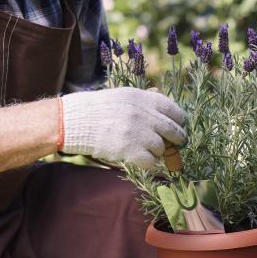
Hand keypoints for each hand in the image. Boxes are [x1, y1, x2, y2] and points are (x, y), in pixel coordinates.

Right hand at [61, 87, 185, 168]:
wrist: (77, 120)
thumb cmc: (99, 107)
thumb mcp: (124, 95)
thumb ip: (144, 97)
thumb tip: (159, 93)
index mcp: (145, 99)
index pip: (174, 111)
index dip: (179, 121)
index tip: (177, 126)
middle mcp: (145, 115)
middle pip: (173, 131)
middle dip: (176, 139)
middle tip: (175, 144)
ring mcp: (139, 133)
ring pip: (162, 148)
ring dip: (158, 152)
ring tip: (149, 151)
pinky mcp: (130, 150)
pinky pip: (151, 162)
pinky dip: (151, 164)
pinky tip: (146, 163)